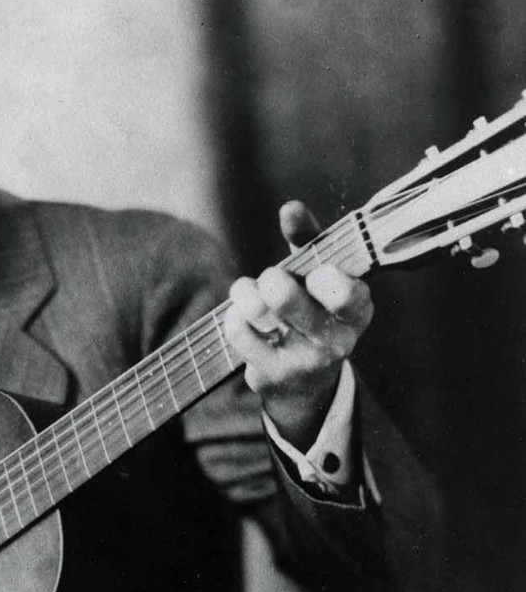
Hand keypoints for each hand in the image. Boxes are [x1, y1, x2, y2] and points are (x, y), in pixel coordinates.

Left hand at [223, 201, 373, 448]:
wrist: (305, 383)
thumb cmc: (312, 312)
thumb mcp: (319, 276)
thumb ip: (308, 239)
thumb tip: (290, 208)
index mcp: (357, 309)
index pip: (347, 293)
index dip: (324, 279)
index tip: (313, 274)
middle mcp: (337, 340)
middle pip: (292, 300)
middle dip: (272, 281)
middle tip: (272, 280)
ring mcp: (305, 361)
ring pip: (261, 313)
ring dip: (245, 293)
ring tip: (248, 293)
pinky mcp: (273, 375)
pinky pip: (239, 331)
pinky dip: (233, 316)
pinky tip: (241, 317)